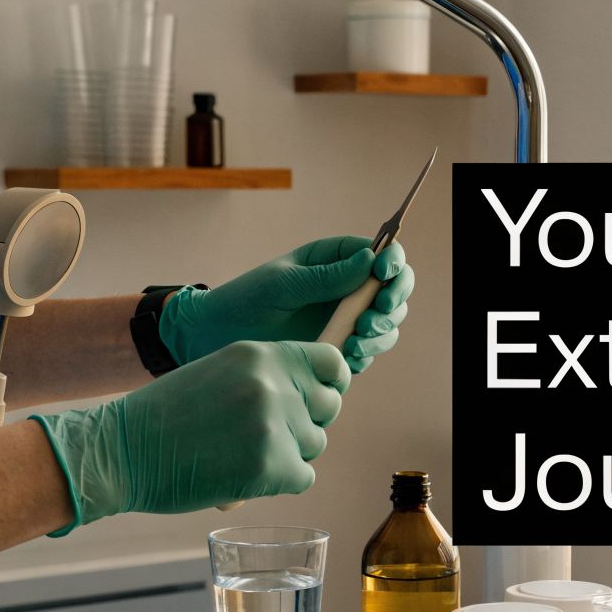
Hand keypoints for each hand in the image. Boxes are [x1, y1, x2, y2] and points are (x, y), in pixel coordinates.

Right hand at [31, 340, 348, 533]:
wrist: (120, 451)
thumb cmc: (168, 414)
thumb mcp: (222, 371)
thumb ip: (269, 376)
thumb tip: (322, 392)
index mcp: (262, 354)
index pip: (332, 364)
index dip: (329, 384)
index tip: (315, 399)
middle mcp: (273, 384)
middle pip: (327, 408)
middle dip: (304, 423)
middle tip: (263, 434)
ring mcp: (274, 425)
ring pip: (315, 444)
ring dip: (288, 454)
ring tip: (241, 453)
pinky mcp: (269, 466)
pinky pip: (303, 477)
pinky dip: (279, 483)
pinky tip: (243, 475)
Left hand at [158, 236, 415, 371]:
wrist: (218, 339)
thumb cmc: (246, 300)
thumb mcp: (284, 284)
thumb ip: (327, 276)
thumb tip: (371, 260)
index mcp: (337, 259)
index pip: (383, 255)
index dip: (394, 263)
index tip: (385, 274)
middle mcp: (348, 287)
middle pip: (394, 291)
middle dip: (391, 304)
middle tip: (370, 318)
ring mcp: (346, 319)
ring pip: (387, 324)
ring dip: (380, 333)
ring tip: (354, 342)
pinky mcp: (340, 347)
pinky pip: (368, 351)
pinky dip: (365, 355)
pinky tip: (345, 357)